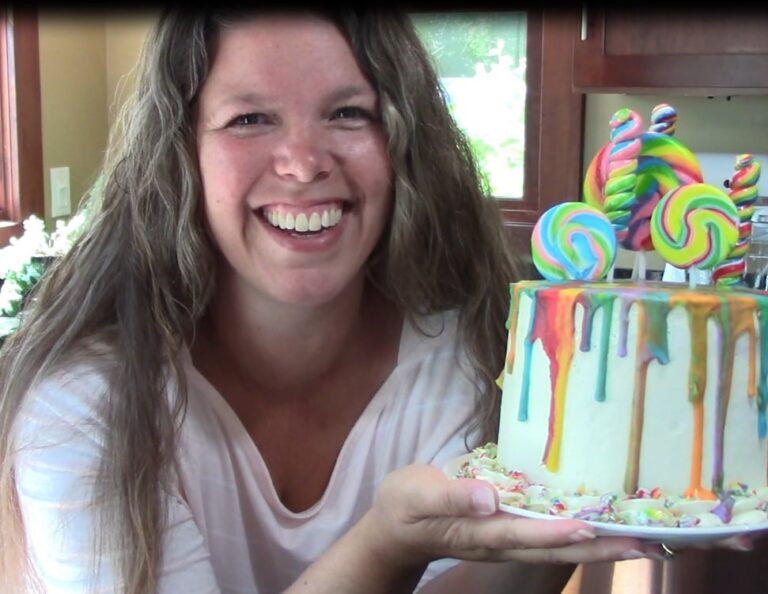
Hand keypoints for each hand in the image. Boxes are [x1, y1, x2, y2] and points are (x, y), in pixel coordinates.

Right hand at [362, 464, 660, 569]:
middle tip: (649, 545)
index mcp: (478, 531)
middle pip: (555, 549)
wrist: (397, 528)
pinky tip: (607, 528)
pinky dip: (583, 536)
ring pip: (559, 547)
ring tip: (646, 542)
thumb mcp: (418, 496)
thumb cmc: (406, 506)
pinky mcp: (510, 533)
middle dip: (601, 549)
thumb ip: (452, 497)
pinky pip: (552, 537)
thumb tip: (488, 498)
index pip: (523, 534)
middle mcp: (500, 542)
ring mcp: (507, 541)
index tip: (591, 529)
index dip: (556, 533)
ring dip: (602, 547)